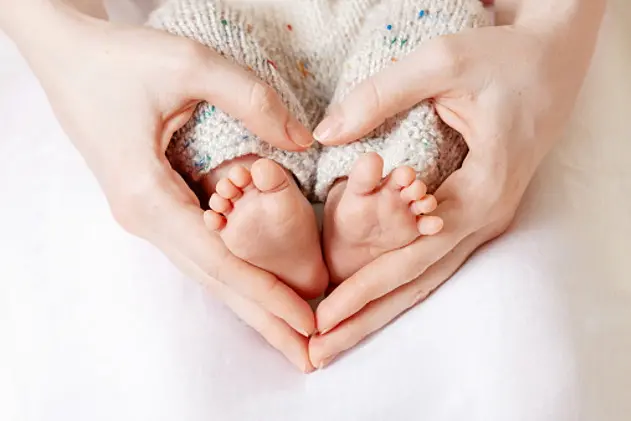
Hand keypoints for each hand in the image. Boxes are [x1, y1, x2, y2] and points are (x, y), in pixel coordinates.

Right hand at [10, 2, 315, 370]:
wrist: (69, 57)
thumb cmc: (118, 59)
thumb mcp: (187, 64)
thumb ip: (250, 100)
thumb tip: (302, 141)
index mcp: (146, 195)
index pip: (217, 260)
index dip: (265, 294)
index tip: (308, 323)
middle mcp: (145, 218)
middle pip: (213, 280)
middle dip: (263, 319)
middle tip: (310, 356)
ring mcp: (147, 215)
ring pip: (207, 269)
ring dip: (250, 302)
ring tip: (292, 334)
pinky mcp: (154, 204)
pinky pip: (200, 248)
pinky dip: (234, 273)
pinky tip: (257, 288)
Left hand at [309, 8, 603, 366]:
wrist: (553, 61)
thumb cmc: (507, 59)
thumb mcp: (443, 62)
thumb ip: (380, 97)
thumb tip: (325, 133)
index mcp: (481, 191)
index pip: (411, 256)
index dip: (363, 288)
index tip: (320, 317)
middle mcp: (484, 217)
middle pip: (418, 282)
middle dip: (366, 319)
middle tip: (318, 354)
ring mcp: (483, 219)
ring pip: (427, 277)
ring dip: (380, 310)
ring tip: (336, 341)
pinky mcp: (474, 211)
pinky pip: (433, 258)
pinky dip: (399, 283)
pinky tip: (371, 300)